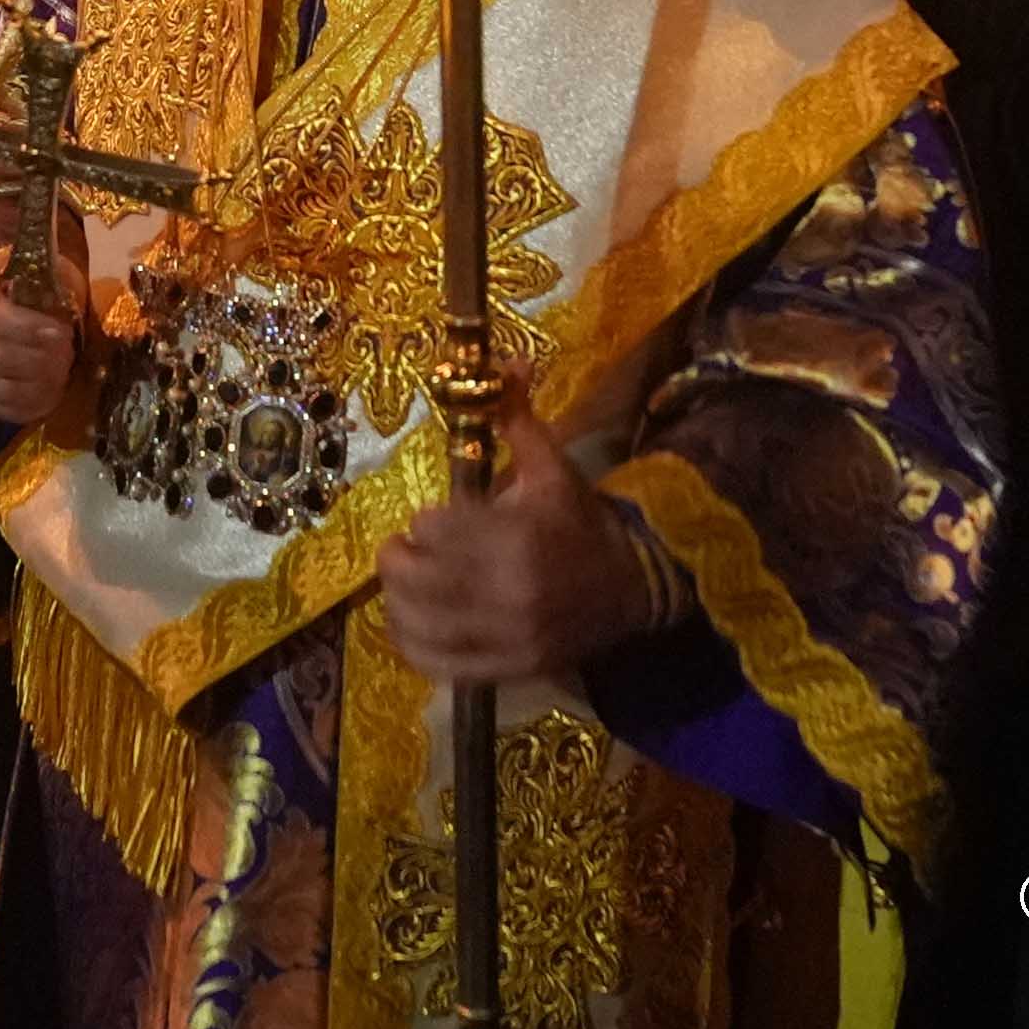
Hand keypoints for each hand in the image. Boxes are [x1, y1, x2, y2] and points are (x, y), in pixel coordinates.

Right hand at [0, 242, 82, 426]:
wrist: (18, 312)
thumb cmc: (37, 291)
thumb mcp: (48, 274)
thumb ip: (52, 279)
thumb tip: (58, 294)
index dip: (27, 328)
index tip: (62, 334)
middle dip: (39, 362)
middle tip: (66, 357)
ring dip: (36, 388)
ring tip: (61, 376)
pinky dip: (20, 409)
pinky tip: (43, 398)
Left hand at [377, 405, 660, 685]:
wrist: (629, 586)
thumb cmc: (579, 521)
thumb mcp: (552, 466)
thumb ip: (516, 417)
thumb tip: (505, 360)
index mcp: (519, 537)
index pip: (435, 530)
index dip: (425, 523)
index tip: (432, 521)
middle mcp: (509, 592)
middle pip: (417, 579)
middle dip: (400, 560)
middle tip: (404, 551)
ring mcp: (507, 638)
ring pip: (418, 623)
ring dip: (399, 601)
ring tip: (408, 584)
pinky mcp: (506, 669)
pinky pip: (436, 665)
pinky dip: (413, 644)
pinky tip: (414, 622)